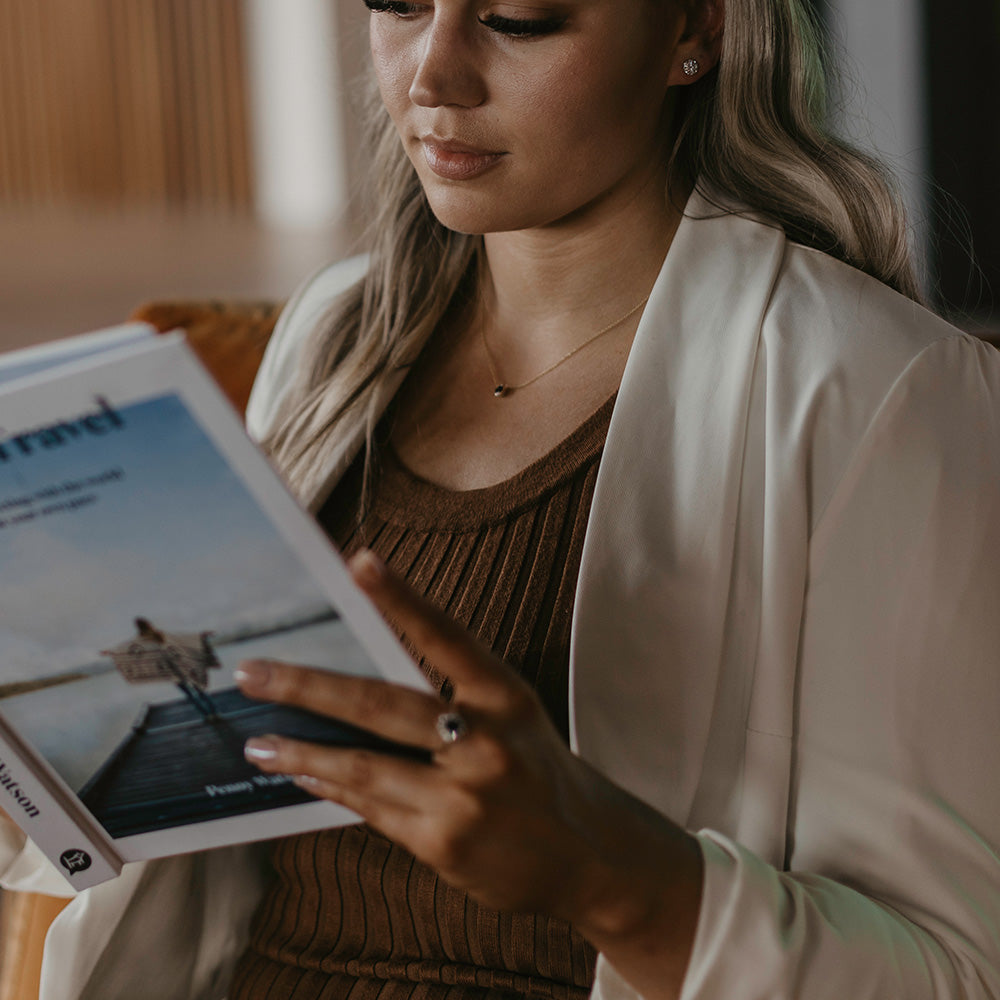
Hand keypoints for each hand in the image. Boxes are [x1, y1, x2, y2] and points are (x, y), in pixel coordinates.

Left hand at [237, 549, 701, 997]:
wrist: (588, 854)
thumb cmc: (535, 769)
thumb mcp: (511, 717)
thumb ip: (452, 695)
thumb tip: (364, 679)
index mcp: (506, 696)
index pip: (448, 636)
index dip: (403, 600)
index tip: (359, 563)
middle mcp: (487, 742)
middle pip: (384, 705)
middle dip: (310, 686)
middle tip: (253, 672)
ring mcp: (465, 798)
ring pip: (365, 766)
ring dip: (303, 751)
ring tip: (258, 741)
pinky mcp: (444, 844)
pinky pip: (373, 809)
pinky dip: (333, 787)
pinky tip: (304, 774)